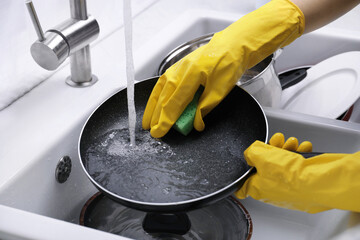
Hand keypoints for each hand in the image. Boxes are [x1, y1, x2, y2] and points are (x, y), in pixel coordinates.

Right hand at [142, 0, 304, 137]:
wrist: (231, 45)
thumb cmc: (228, 63)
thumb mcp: (220, 90)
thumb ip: (205, 108)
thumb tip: (195, 124)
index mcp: (191, 76)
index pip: (173, 104)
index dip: (165, 121)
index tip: (159, 133)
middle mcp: (180, 71)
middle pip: (163, 98)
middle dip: (156, 117)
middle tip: (152, 132)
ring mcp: (177, 68)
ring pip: (159, 90)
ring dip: (152, 107)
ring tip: (147, 121)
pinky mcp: (178, 67)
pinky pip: (162, 83)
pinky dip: (156, 95)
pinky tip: (154, 103)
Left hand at [236, 133, 359, 212]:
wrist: (319, 181)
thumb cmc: (290, 174)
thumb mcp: (262, 155)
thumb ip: (252, 151)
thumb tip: (250, 153)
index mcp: (257, 188)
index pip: (243, 184)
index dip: (244, 171)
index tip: (247, 162)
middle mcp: (272, 192)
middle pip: (265, 167)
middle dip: (272, 150)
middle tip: (277, 140)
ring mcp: (288, 190)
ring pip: (283, 165)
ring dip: (287, 149)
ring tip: (292, 142)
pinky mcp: (302, 186)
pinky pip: (297, 168)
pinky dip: (300, 155)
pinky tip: (303, 148)